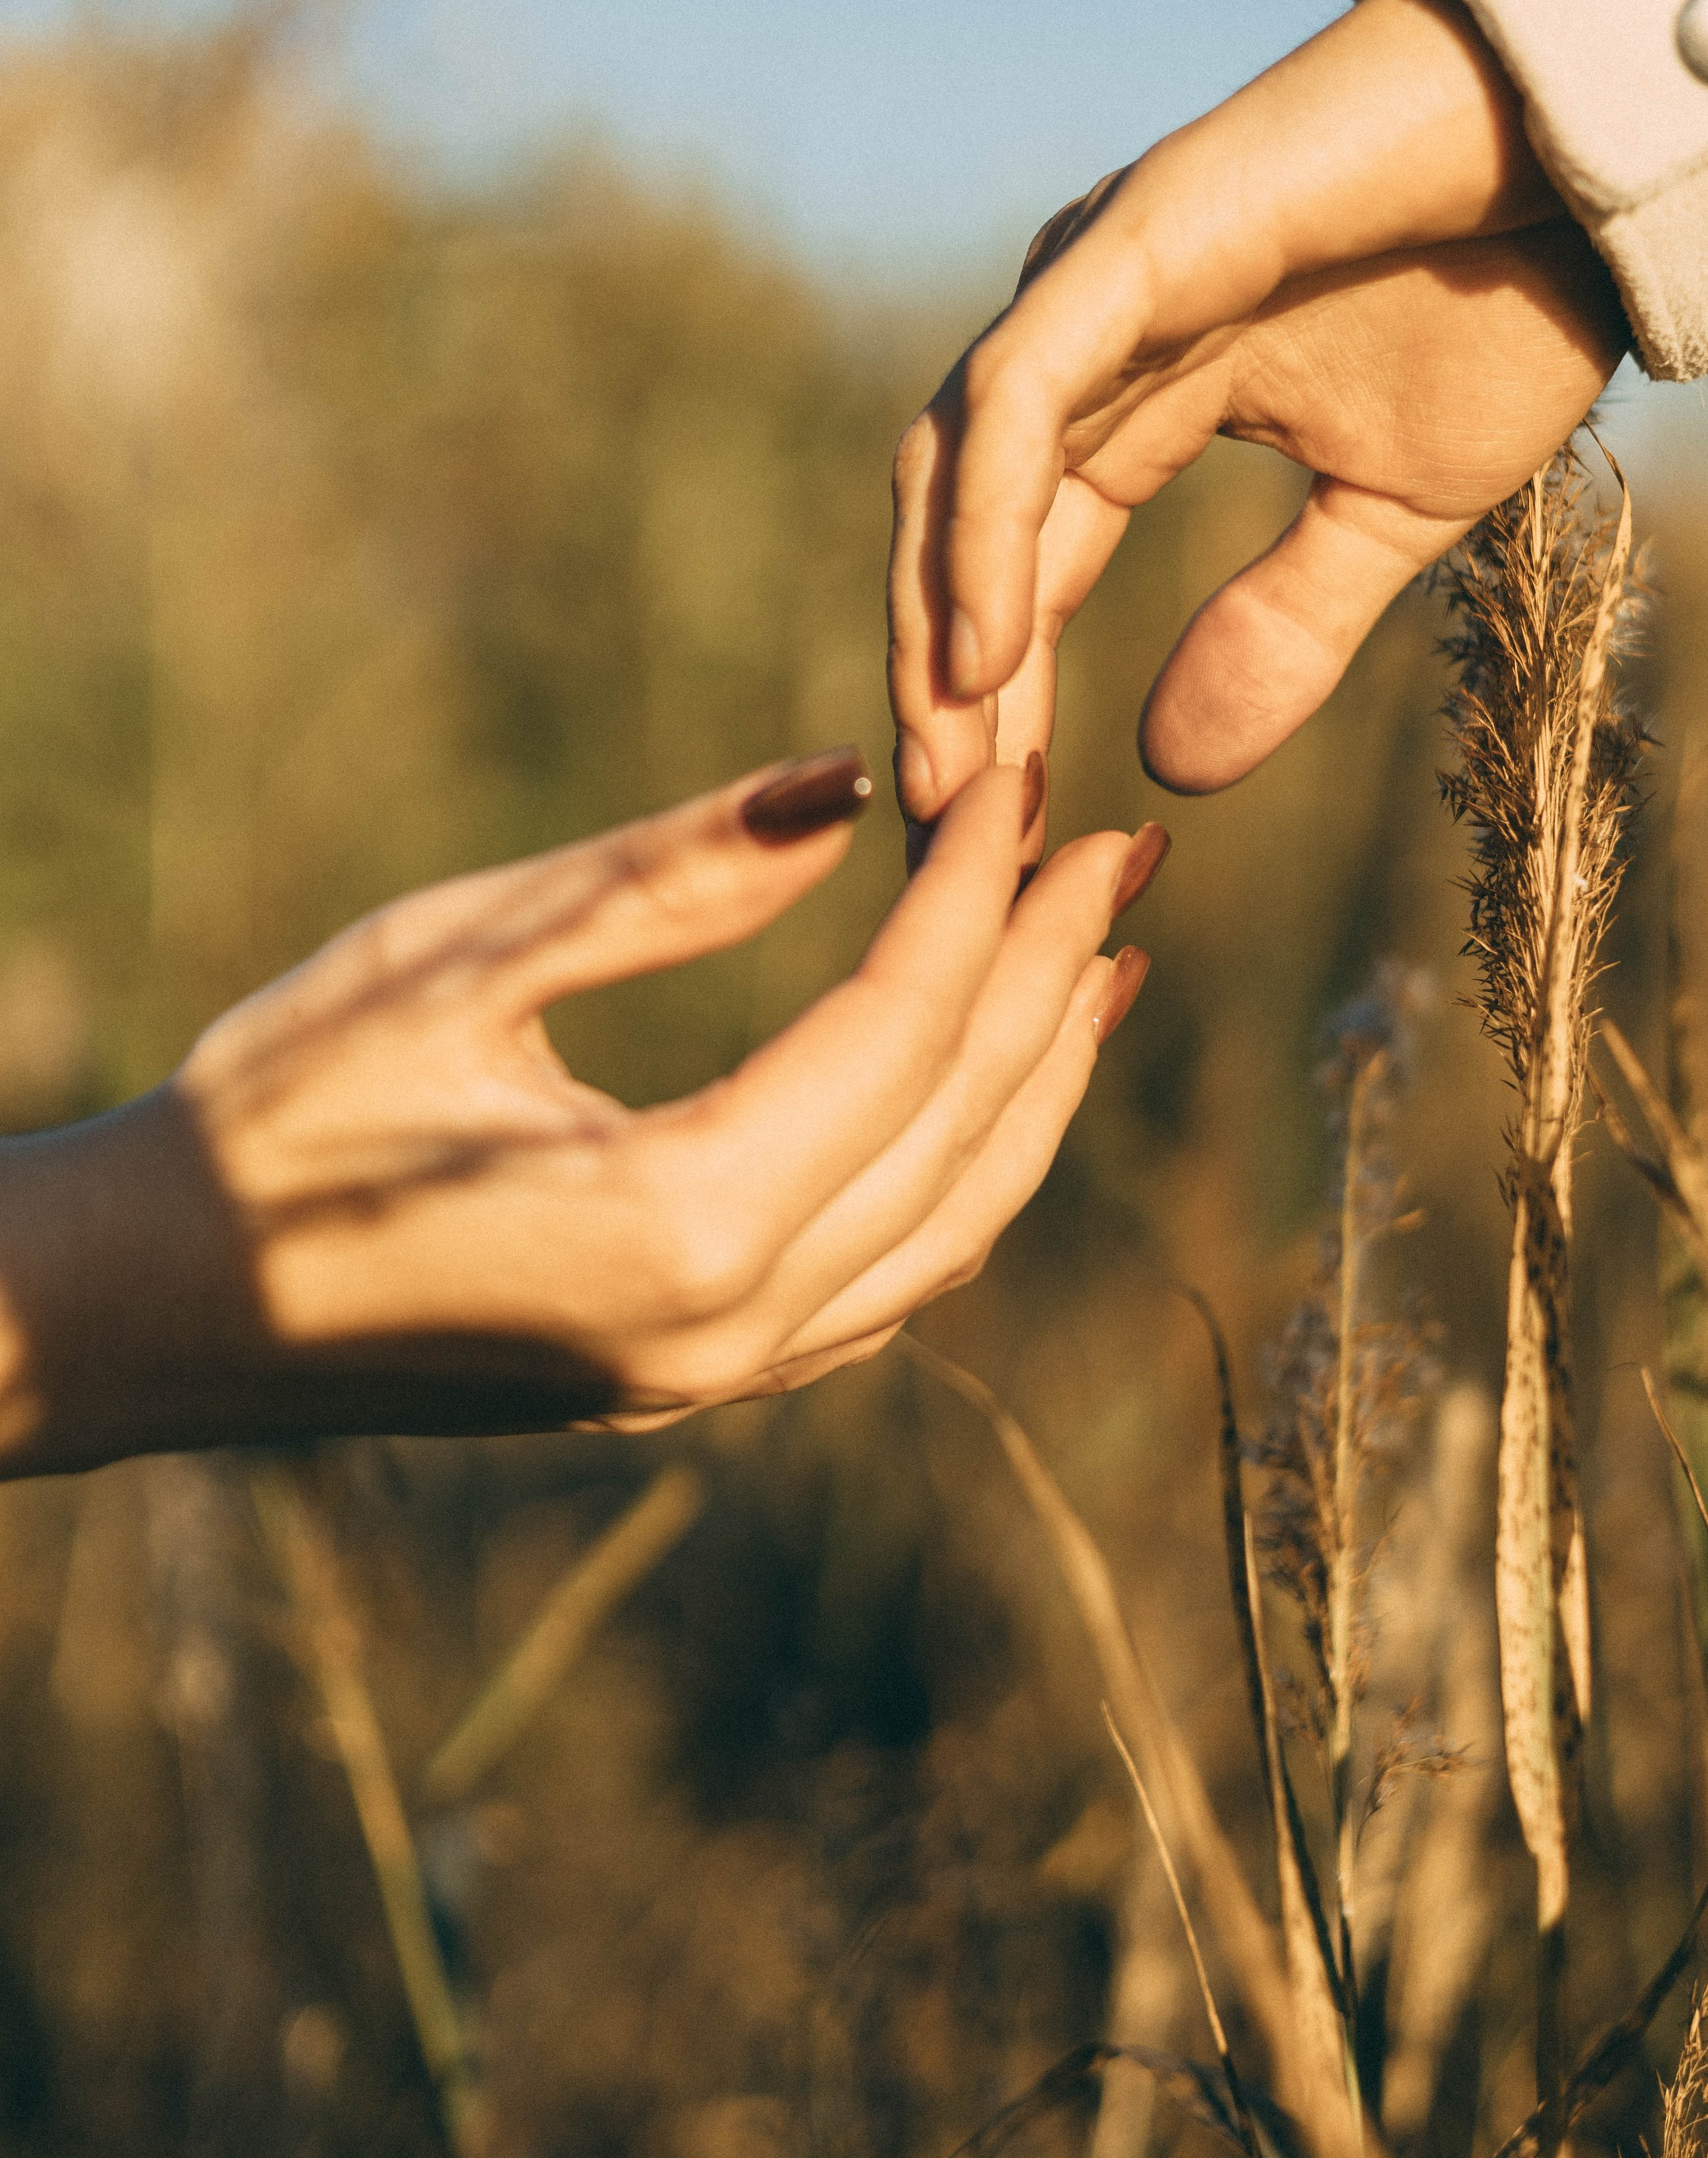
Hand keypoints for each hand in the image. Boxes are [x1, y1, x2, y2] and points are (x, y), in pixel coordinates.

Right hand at [0, 751, 1156, 1473]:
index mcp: (674, 1221)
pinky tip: (981, 1093)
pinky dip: (959, 1178)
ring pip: (950, 1228)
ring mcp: (712, 1378)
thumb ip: (670, 879)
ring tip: (1096, 956)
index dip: (979, 893)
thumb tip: (852, 783)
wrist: (136, 1311)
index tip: (1037, 777)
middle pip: (961, 1133)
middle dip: (1048, 975)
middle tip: (1121, 843)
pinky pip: (883, 1285)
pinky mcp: (684, 1380)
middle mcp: (725, 1329)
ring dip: (1034, 1084)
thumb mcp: (459, 963)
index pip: (901, 1035)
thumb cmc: (264, 1115)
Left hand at [889, 0, 1629, 803]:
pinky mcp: (1124, 243)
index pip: (1027, 559)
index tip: (995, 823)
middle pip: (958, 528)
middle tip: (946, 830)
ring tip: (953, 770)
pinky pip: (1012, 400)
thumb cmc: (1511, 298)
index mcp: (1139, 395)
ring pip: (955, 469)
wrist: (1604, 160)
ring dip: (937, 626)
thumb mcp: (1394, 514)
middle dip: (942, 681)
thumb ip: (1285, 628)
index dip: (1001, 690)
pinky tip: (985, 649)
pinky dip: (985, 528)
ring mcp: (1094, 282)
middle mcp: (1088, 337)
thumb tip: (1173, 769)